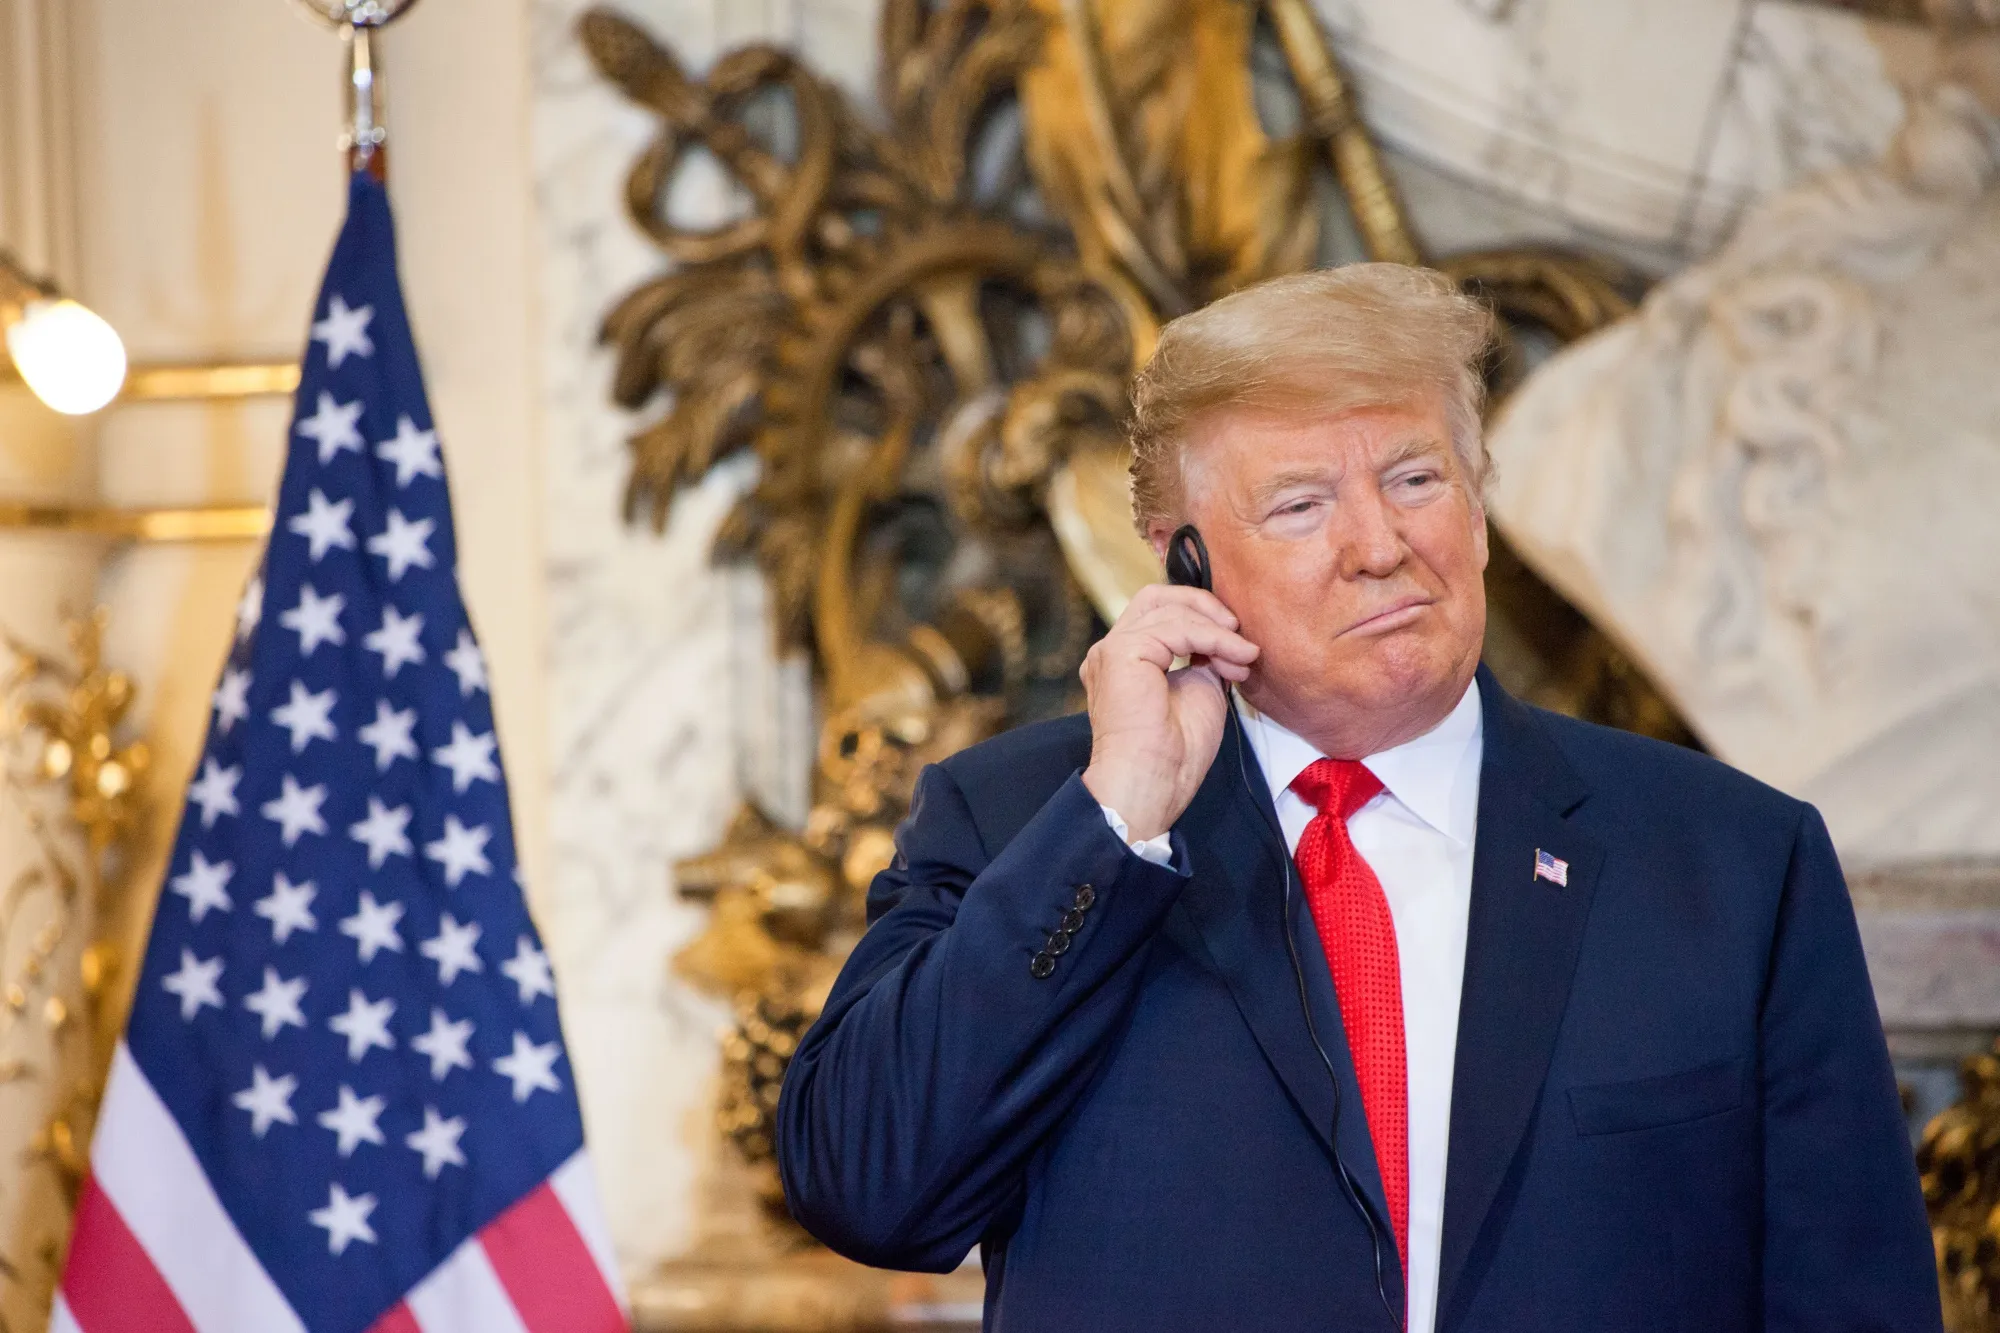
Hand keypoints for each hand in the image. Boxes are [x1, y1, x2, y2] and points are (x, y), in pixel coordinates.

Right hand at [1080, 584, 1259, 842]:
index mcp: (1125, 661)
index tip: (1239, 647)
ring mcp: (1112, 649)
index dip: (1202, 619)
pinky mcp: (1121, 652)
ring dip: (1216, 631)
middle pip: (1156, 597)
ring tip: (1243, 657)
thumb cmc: (1174, 753)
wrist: (1153, 783)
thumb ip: (1203, 659)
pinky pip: (1176, 628)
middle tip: (1238, 630)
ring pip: (1169, 609)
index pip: (1160, 614)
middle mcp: (1111, 650)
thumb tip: (1224, 638)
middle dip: (1203, 606)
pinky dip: (1213, 639)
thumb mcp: (1199, 690)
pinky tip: (1235, 658)